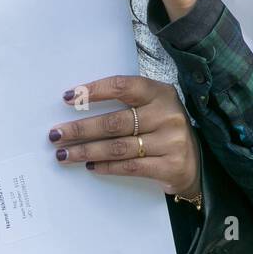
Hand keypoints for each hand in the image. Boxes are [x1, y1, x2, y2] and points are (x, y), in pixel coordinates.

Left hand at [50, 74, 200, 201]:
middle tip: (56, 134)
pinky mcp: (171, 165)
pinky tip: (90, 165)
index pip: (123, 86)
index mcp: (162, 93)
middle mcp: (168, 114)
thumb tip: (81, 106)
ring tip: (64, 154)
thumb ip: (128, 105)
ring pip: (118, 147)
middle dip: (80, 129)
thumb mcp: (154, 108)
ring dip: (86, 151)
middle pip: (114, 122)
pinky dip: (106, 166)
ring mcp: (171, 141)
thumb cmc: (165, 130)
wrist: (196, 162)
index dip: (94, 91)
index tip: (68, 98)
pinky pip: (130, 166)